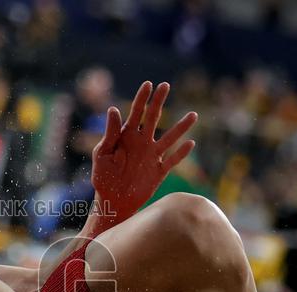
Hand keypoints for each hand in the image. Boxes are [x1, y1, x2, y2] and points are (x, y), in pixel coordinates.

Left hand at [91, 81, 197, 218]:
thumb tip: (113, 109)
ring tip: (193, 115)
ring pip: (170, 138)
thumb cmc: (103, 177)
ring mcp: (152, 155)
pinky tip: (190, 143)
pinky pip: (173, 160)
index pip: (136, 112)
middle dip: (159, 101)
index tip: (149, 84)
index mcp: (126, 136)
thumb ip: (110, 133)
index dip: (142, 98)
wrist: (112, 201)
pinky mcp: (159, 171)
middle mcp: (142, 142)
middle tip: (166, 85)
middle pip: (153, 118)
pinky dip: (181, 153)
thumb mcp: (103, 154)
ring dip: (181, 127)